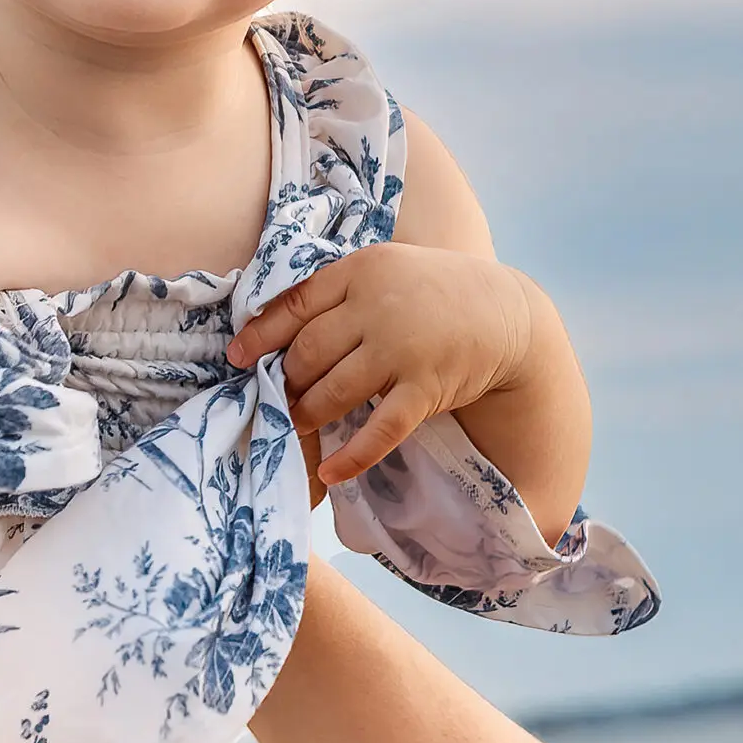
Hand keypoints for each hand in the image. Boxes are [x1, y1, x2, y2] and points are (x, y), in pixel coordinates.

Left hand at [229, 241, 535, 485]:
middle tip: (274, 396)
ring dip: (307, 414)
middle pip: (308, 352)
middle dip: (285, 380)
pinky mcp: (424, 388)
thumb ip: (338, 290)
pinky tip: (331, 472)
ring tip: (296, 424)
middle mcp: (377, 307)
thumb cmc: (432, 290)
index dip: (261, 334)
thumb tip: (274, 323)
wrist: (505, 313)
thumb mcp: (384, 270)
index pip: (296, 304)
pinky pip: (379, 430)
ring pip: (334, 391)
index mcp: (361, 271)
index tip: (237, 356)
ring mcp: (401, 349)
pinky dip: (351, 456)